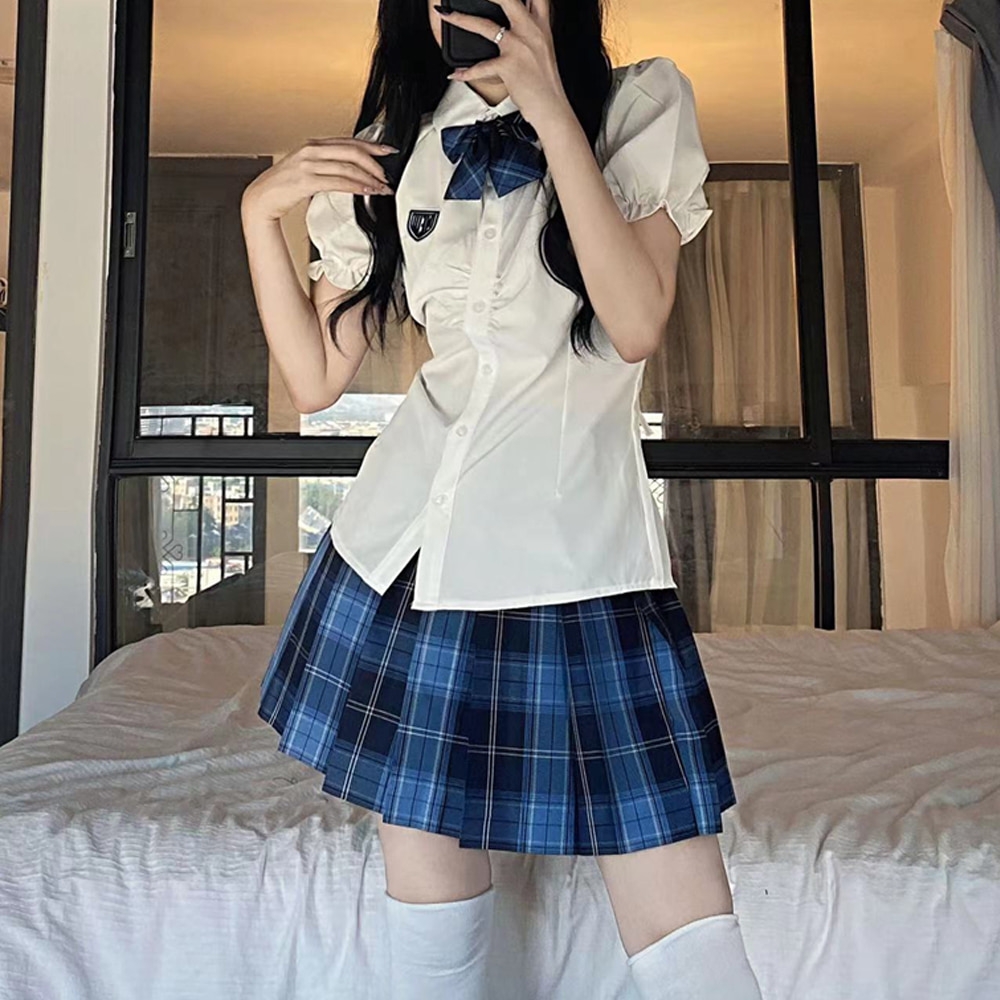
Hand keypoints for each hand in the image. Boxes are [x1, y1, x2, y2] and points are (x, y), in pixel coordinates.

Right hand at [241, 136, 397, 223]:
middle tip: (387, 176)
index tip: (389, 151)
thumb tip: (352, 170)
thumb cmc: (284, 186)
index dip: (372, 146)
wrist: (262, 198)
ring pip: (348, 167)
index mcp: (314, 144)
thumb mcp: (307, 168)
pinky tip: (366, 191)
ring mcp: (308, 164)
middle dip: (375, 164)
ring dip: (369, 179)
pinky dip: (356, 186)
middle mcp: (311, 150)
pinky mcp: (306, 181)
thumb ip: (327, 164)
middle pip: (352, 151)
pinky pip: (338, 182)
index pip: (349, 141)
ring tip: (381, 188)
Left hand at [437, 0, 571, 132]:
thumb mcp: (543, 48)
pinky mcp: (508, 66)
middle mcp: (530, 31)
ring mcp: (518, 47)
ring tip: (446, 15)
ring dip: (461, 19)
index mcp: (541, 25)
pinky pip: (481, 67)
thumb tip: (519, 17)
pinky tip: (456, 73)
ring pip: (485, 26)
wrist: (551, 107)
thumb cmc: (546, 82)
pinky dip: (466, 73)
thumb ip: (531, 29)